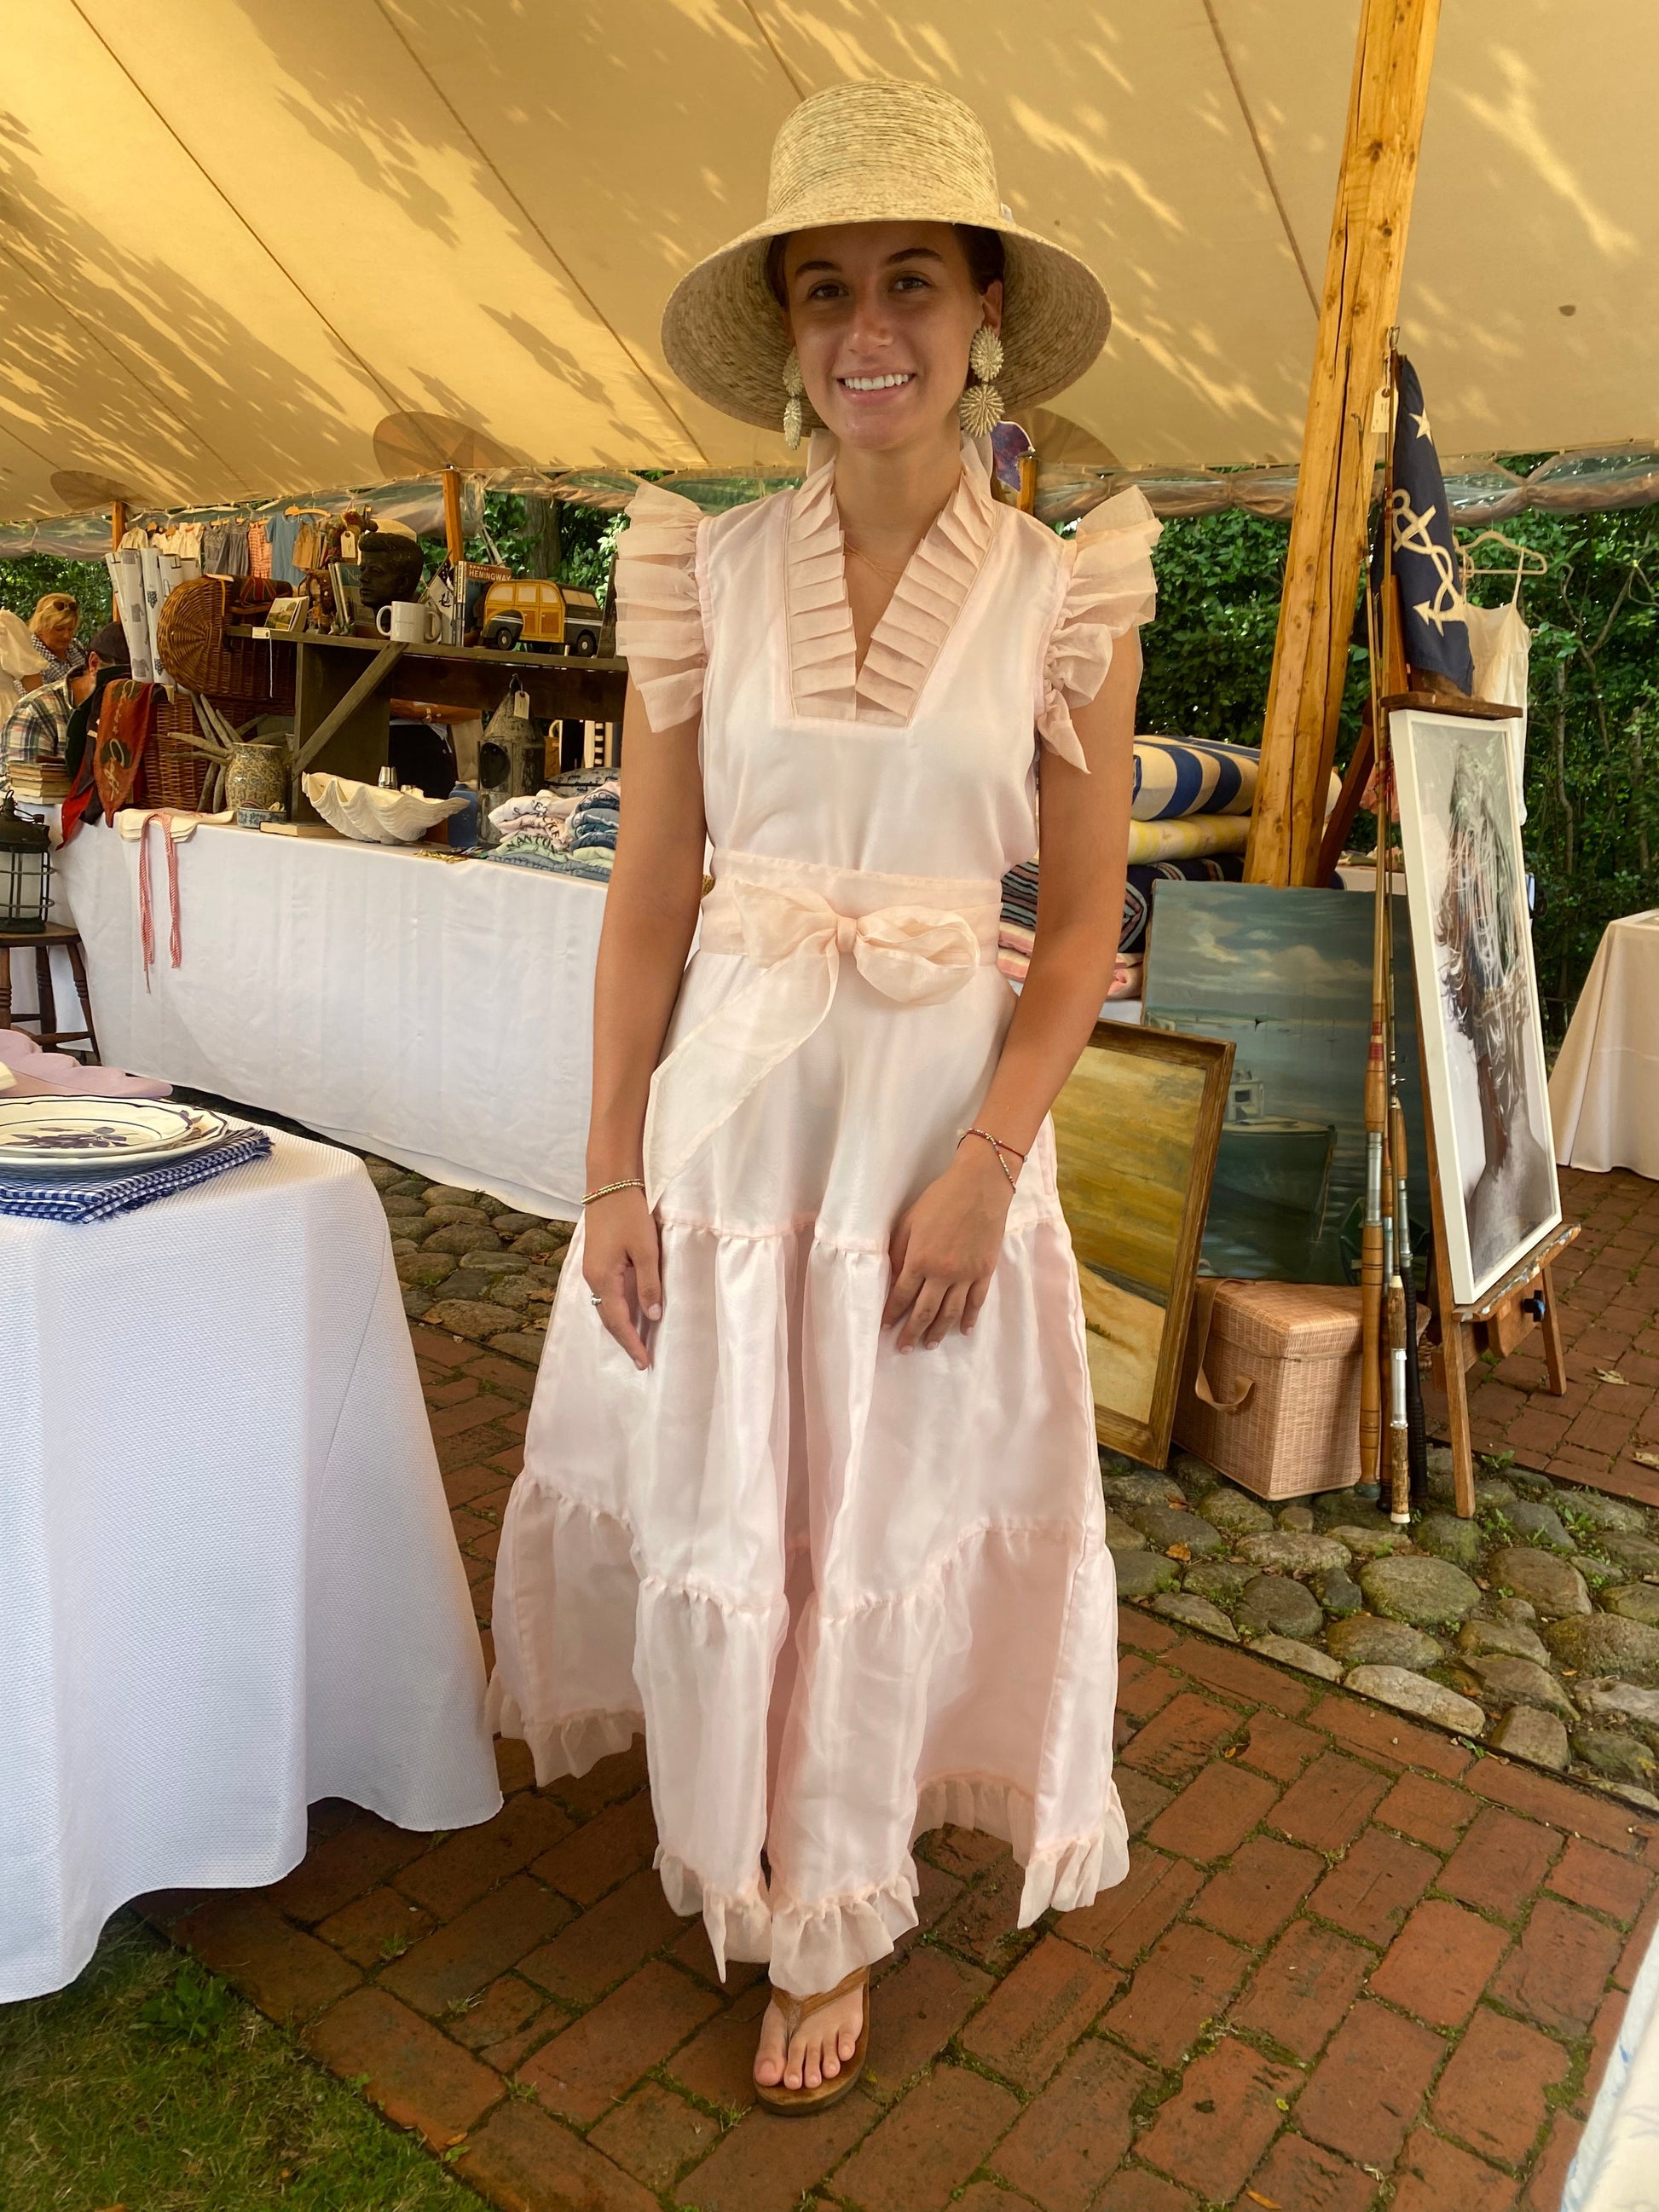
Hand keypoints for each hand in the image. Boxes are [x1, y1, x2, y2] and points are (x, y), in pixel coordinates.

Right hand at [581, 1187, 661, 1369]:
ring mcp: (592, 1270)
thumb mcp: (646, 1250)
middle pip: (608, 1319)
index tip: (644, 1363)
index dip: (632, 1343)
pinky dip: (617, 1310)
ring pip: (606, 1307)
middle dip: (624, 1340)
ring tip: (636, 1342)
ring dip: (620, 1326)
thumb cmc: (629, 1215)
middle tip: (641, 1360)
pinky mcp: (597, 1262)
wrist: (608, 1185)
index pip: (619, 1321)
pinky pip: (606, 1295)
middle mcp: (593, 1279)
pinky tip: (629, 1313)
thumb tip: (652, 1317)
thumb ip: (649, 1285)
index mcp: (603, 1278)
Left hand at [882, 1141, 1013, 1350]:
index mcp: (920, 1260)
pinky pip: (977, 1302)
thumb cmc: (940, 1199)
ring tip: (929, 1345)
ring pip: (951, 1312)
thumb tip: (893, 1277)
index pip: (901, 1295)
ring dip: (938, 1331)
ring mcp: (966, 1275)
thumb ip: (899, 1251)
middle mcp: (942, 1274)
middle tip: (904, 1348)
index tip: (885, 1327)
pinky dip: (970, 1318)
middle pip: (925, 1311)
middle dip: (912, 1332)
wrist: (980, 1187)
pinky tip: (964, 1330)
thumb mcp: (909, 1221)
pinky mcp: (985, 1271)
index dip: (892, 1313)